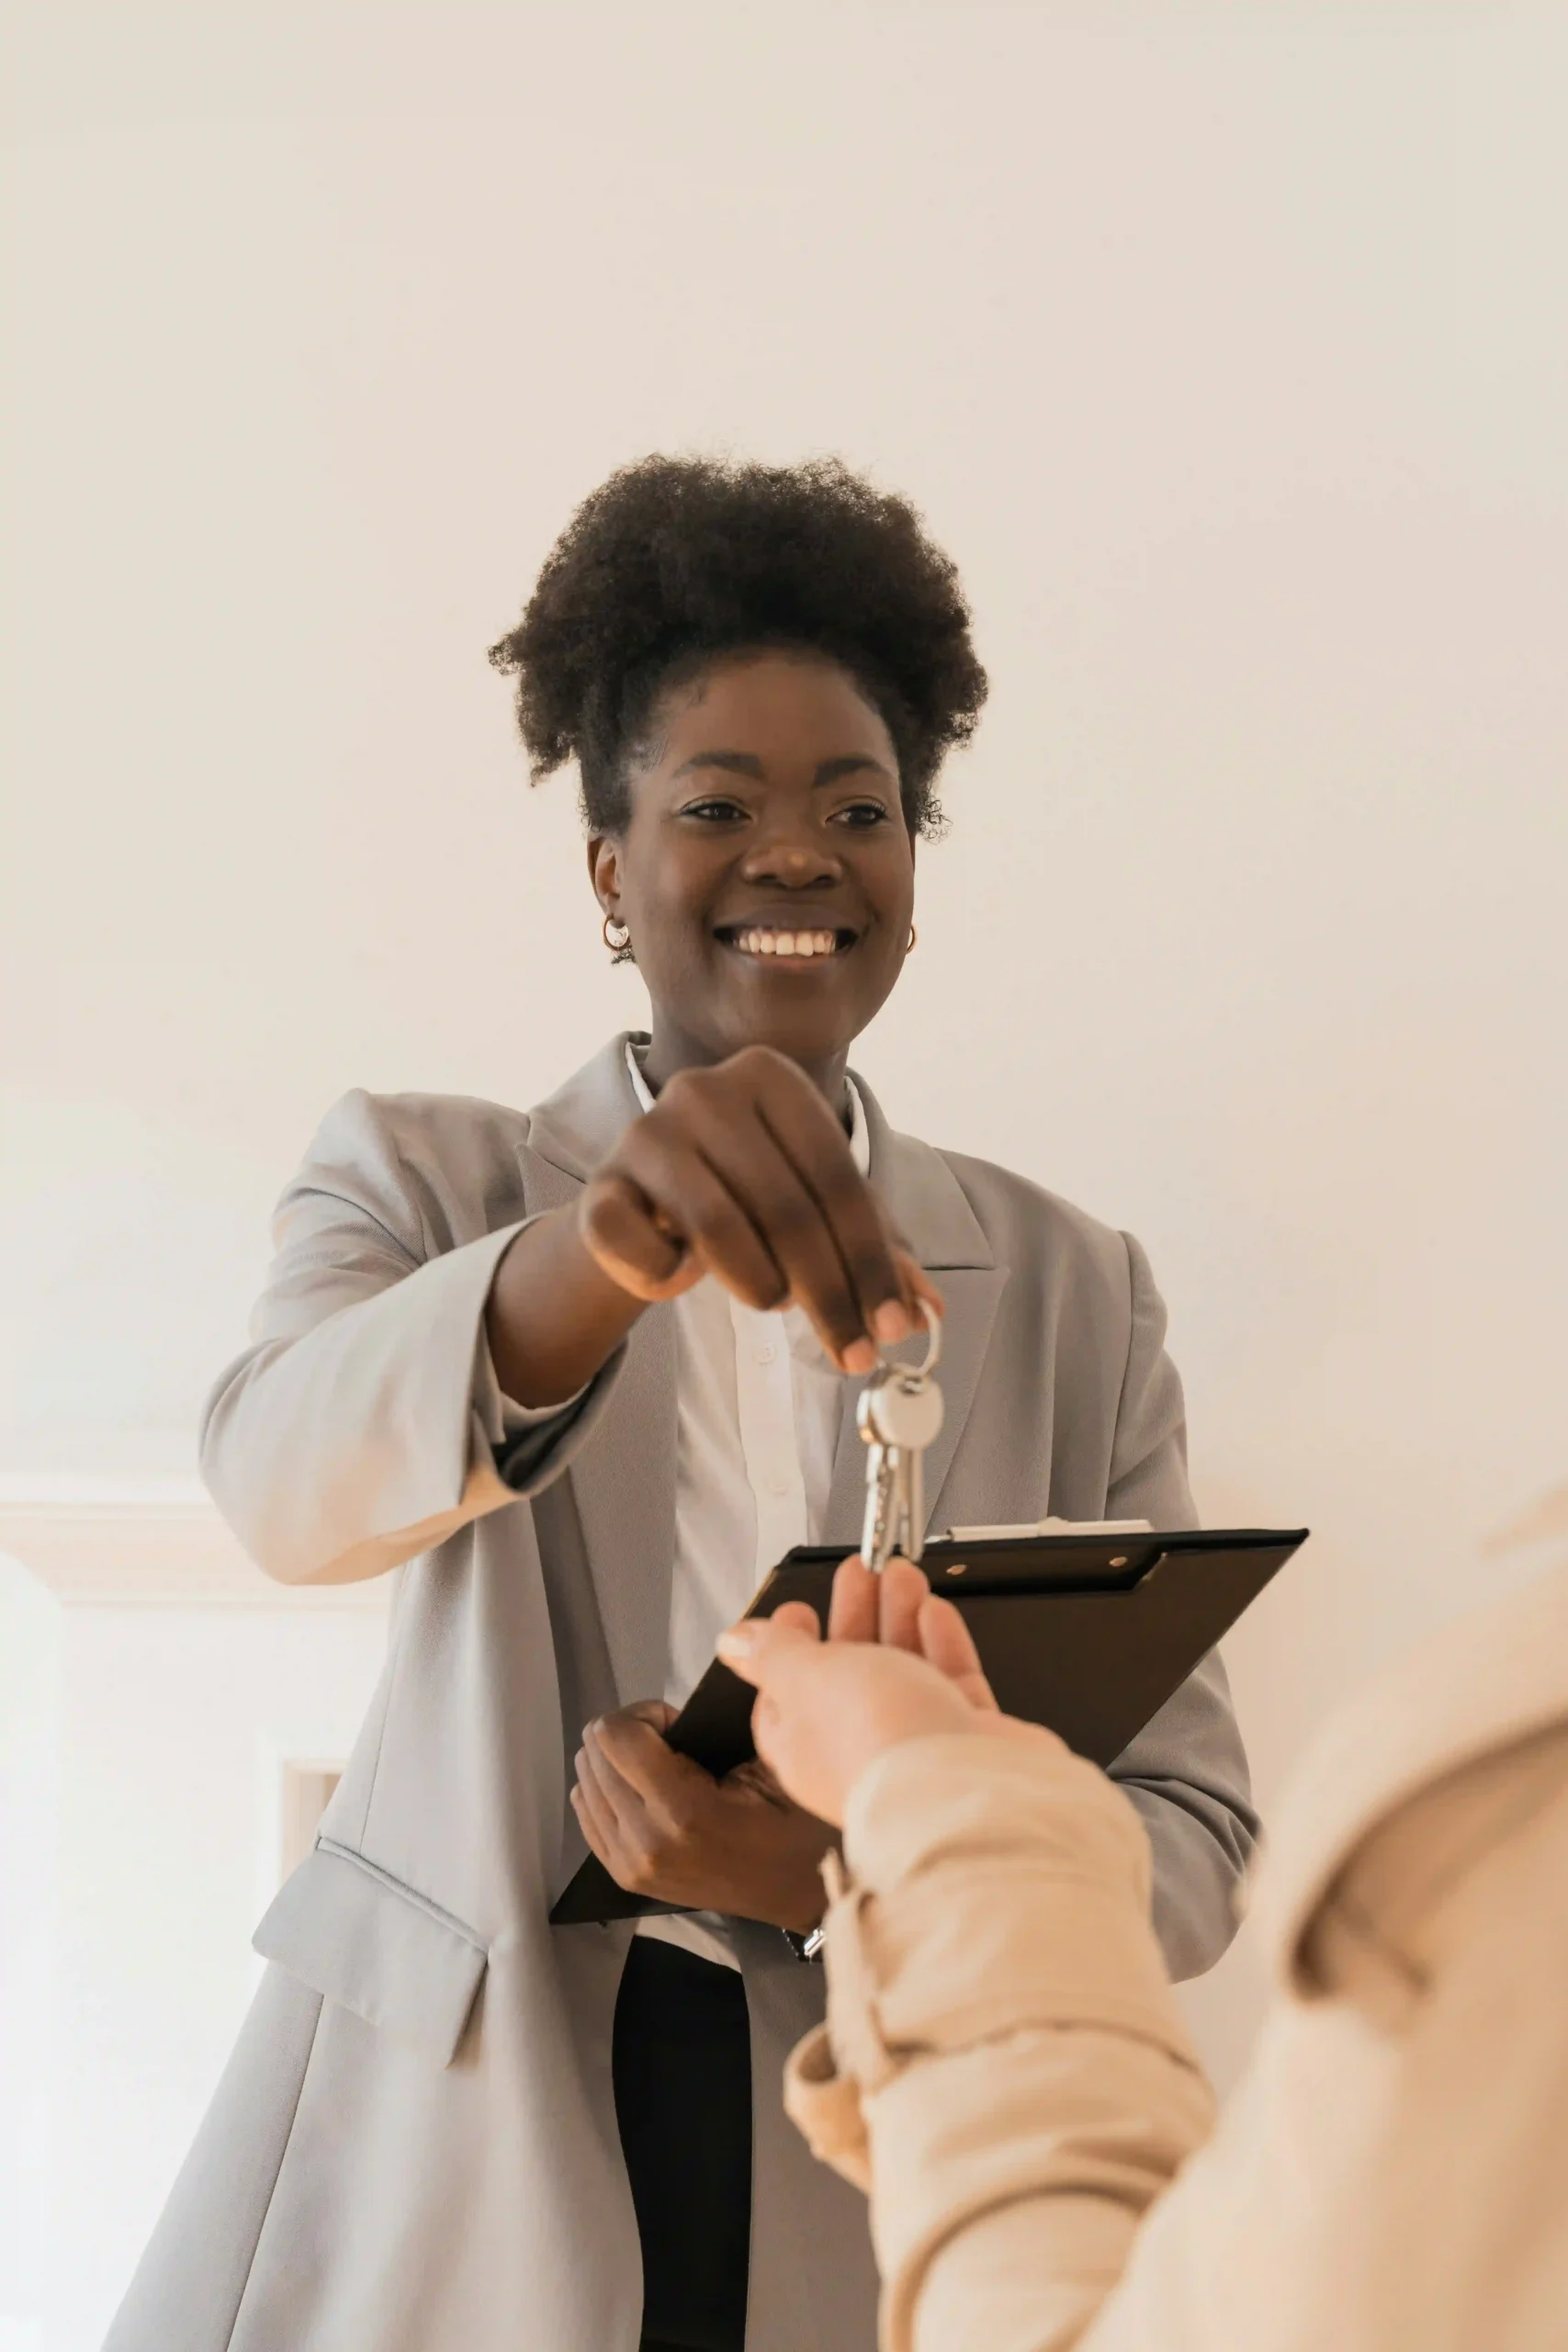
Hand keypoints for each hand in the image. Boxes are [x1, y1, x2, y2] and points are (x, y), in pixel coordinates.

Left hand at [571, 1700, 836, 1932]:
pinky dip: (606, 1789)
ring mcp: (630, 1864)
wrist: (801, 1892)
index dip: (645, 1713)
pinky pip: (585, 1811)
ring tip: (660, 1770)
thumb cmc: (797, 1821)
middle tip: (671, 1743)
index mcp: (682, 1811)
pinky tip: (642, 1791)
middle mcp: (644, 1841)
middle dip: (630, 1733)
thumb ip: (726, 1723)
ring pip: (584, 1780)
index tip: (677, 1723)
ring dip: (617, 1762)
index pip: (616, 1735)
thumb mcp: (773, 1761)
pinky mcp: (624, 1877)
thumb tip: (688, 1695)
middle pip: (593, 1753)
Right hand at [576, 1045, 942, 1372]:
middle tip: (853, 1353)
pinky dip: (670, 1282)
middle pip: (787, 1208)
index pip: (839, 1178)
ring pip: (719, 1228)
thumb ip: (873, 1251)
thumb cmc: (745, 1194)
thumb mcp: (816, 1207)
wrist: (642, 1201)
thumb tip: (927, 1311)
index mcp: (771, 1076)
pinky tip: (680, 1278)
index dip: (872, 1261)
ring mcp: (645, 1134)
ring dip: (760, 1285)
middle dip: (829, 1293)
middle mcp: (705, 1090)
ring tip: (771, 1298)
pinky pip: (646, 1253)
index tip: (894, 1328)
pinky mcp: (600, 1189)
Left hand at [717, 1554, 1054, 1826]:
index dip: (788, 1648)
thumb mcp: (807, 1678)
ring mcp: (916, 1745)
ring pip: (903, 1670)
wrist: (972, 1789)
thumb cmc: (880, 1741)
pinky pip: (951, 1683)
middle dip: (854, 1614)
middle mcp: (859, 1748)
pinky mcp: (967, 1739)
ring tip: (900, 1572)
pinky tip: (934, 1612)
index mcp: (805, 1745)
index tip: (799, 1610)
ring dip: (898, 1616)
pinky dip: (942, 1643)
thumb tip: (733, 1642)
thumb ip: (773, 1653)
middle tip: (861, 1570)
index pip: (785, 1695)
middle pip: (849, 1672)